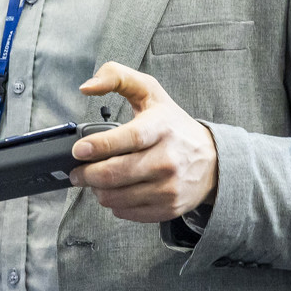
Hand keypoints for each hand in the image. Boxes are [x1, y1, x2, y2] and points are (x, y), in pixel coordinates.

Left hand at [69, 62, 217, 222]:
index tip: (78, 150)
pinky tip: (116, 190)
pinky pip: (126, 212)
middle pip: (115, 174)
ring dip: (97, 190)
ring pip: (116, 197)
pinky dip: (114, 203)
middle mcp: (168, 159)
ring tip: (96, 180)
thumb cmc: (173, 125)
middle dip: (86, 174)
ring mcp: (170, 187)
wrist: (213, 161)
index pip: (129, 139)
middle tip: (77, 171)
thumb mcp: (150, 92)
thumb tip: (87, 86)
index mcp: (162, 128)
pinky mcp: (169, 207)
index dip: (99, 145)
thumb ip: (117, 77)